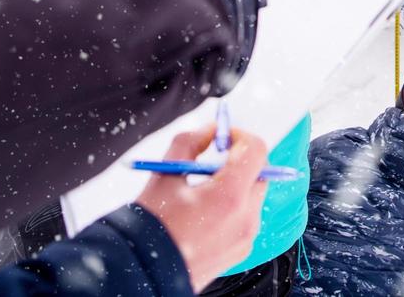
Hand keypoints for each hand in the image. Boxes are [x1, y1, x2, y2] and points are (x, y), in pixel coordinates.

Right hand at [135, 124, 268, 289]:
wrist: (144, 272)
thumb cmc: (152, 225)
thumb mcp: (166, 174)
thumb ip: (190, 142)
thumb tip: (210, 131)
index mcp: (230, 197)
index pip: (256, 150)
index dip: (240, 136)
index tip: (222, 138)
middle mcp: (245, 218)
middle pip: (259, 172)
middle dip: (239, 160)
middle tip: (212, 159)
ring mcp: (246, 237)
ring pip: (254, 195)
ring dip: (236, 184)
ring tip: (202, 190)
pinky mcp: (241, 250)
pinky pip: (246, 217)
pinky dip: (233, 206)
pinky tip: (204, 212)